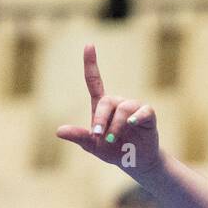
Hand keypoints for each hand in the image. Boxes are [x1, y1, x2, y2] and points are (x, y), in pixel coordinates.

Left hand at [55, 44, 160, 177]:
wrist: (136, 162)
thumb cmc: (113, 151)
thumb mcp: (93, 146)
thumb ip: (79, 137)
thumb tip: (59, 131)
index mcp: (102, 107)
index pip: (94, 81)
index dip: (91, 63)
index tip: (89, 45)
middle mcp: (118, 103)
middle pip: (107, 101)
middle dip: (101, 118)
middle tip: (98, 136)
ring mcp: (134, 108)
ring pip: (124, 108)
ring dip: (117, 125)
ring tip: (113, 140)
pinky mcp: (148, 116)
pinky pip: (143, 111)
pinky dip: (137, 117)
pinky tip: (132, 123)